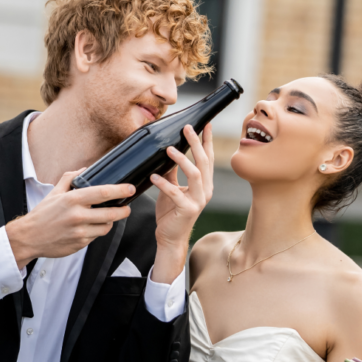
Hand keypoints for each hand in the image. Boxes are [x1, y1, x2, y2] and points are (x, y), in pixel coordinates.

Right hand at [5, 170, 133, 267]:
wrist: (30, 237)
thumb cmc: (43, 214)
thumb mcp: (55, 192)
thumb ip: (70, 178)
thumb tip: (86, 169)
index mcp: (73, 199)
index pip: (103, 193)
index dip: (120, 190)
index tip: (130, 189)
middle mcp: (78, 216)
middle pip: (111, 213)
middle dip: (124, 210)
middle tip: (127, 208)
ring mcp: (80, 232)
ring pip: (106, 227)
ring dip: (110, 222)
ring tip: (107, 217)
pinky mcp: (80, 244)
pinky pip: (96, 237)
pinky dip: (96, 231)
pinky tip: (91, 227)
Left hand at [151, 124, 213, 250]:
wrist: (170, 237)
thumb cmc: (171, 212)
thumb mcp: (172, 188)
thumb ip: (172, 172)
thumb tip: (168, 151)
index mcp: (204, 184)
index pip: (208, 158)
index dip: (207, 141)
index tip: (204, 124)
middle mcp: (205, 191)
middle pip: (204, 162)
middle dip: (196, 143)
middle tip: (187, 128)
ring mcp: (198, 201)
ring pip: (195, 174)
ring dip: (182, 160)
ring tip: (169, 150)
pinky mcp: (187, 210)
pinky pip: (175, 193)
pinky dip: (164, 184)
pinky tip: (153, 176)